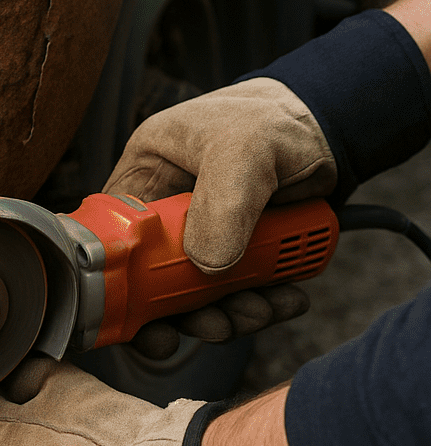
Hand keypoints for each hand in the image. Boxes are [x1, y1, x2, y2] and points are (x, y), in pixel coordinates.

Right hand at [104, 77, 335, 357]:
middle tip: (215, 326)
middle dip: (184, 311)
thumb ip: (224, 204)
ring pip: (199, 292)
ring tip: (261, 311)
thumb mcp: (243, 149)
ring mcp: (202, 233)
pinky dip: (262, 304)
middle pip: (153, 277)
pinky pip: (238, 291)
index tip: (143, 320)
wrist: (330, 128)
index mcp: (144, 175)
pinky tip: (286, 299)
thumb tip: (209, 267)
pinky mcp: (237, 250)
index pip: (116, 235)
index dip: (121, 282)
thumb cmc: (273, 119)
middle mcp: (165, 209)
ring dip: (229, 313)